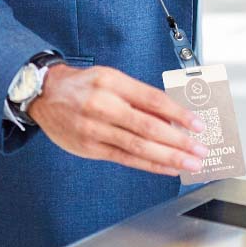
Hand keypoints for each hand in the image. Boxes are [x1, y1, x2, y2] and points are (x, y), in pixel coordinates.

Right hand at [29, 64, 208, 175]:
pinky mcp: (90, 148)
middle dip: (179, 141)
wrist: (45, 94)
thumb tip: (172, 115)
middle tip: (201, 149)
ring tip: (190, 163)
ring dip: (169, 157)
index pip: (152, 99)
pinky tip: (167, 167)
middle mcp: (103, 106)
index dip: (178, 113)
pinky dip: (150, 165)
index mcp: (112, 83)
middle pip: (148, 127)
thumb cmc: (83, 85)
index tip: (198, 124)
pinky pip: (125, 159)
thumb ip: (141, 97)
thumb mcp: (112, 79)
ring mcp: (95, 129)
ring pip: (138, 147)